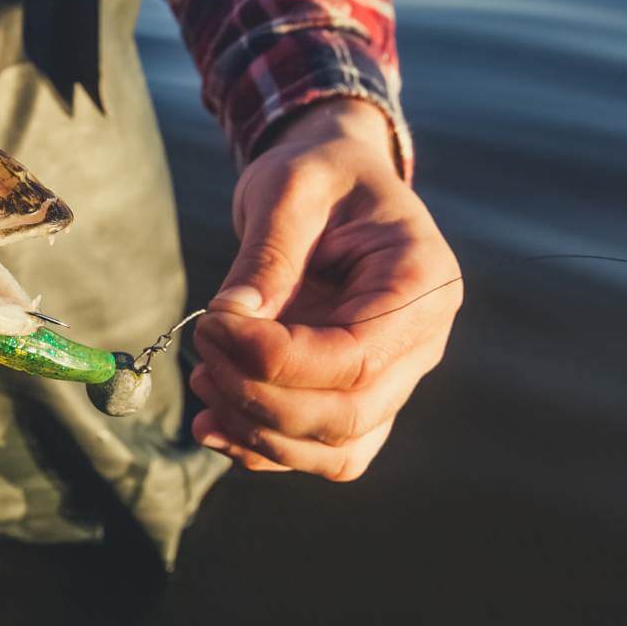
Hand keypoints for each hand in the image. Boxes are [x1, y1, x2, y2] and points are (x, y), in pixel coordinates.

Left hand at [190, 99, 460, 480]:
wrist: (335, 182)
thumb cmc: (320, 175)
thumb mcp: (289, 188)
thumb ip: (267, 254)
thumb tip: (232, 318)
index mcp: (423, 282)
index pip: (355, 357)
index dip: (276, 360)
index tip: (213, 323)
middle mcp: (421, 342)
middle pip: (348, 415)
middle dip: (259, 397)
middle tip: (203, 344)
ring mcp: (396, 377)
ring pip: (336, 449)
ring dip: (257, 433)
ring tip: (203, 379)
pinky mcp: (360, 396)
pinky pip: (320, 451)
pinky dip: (262, 448)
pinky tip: (212, 422)